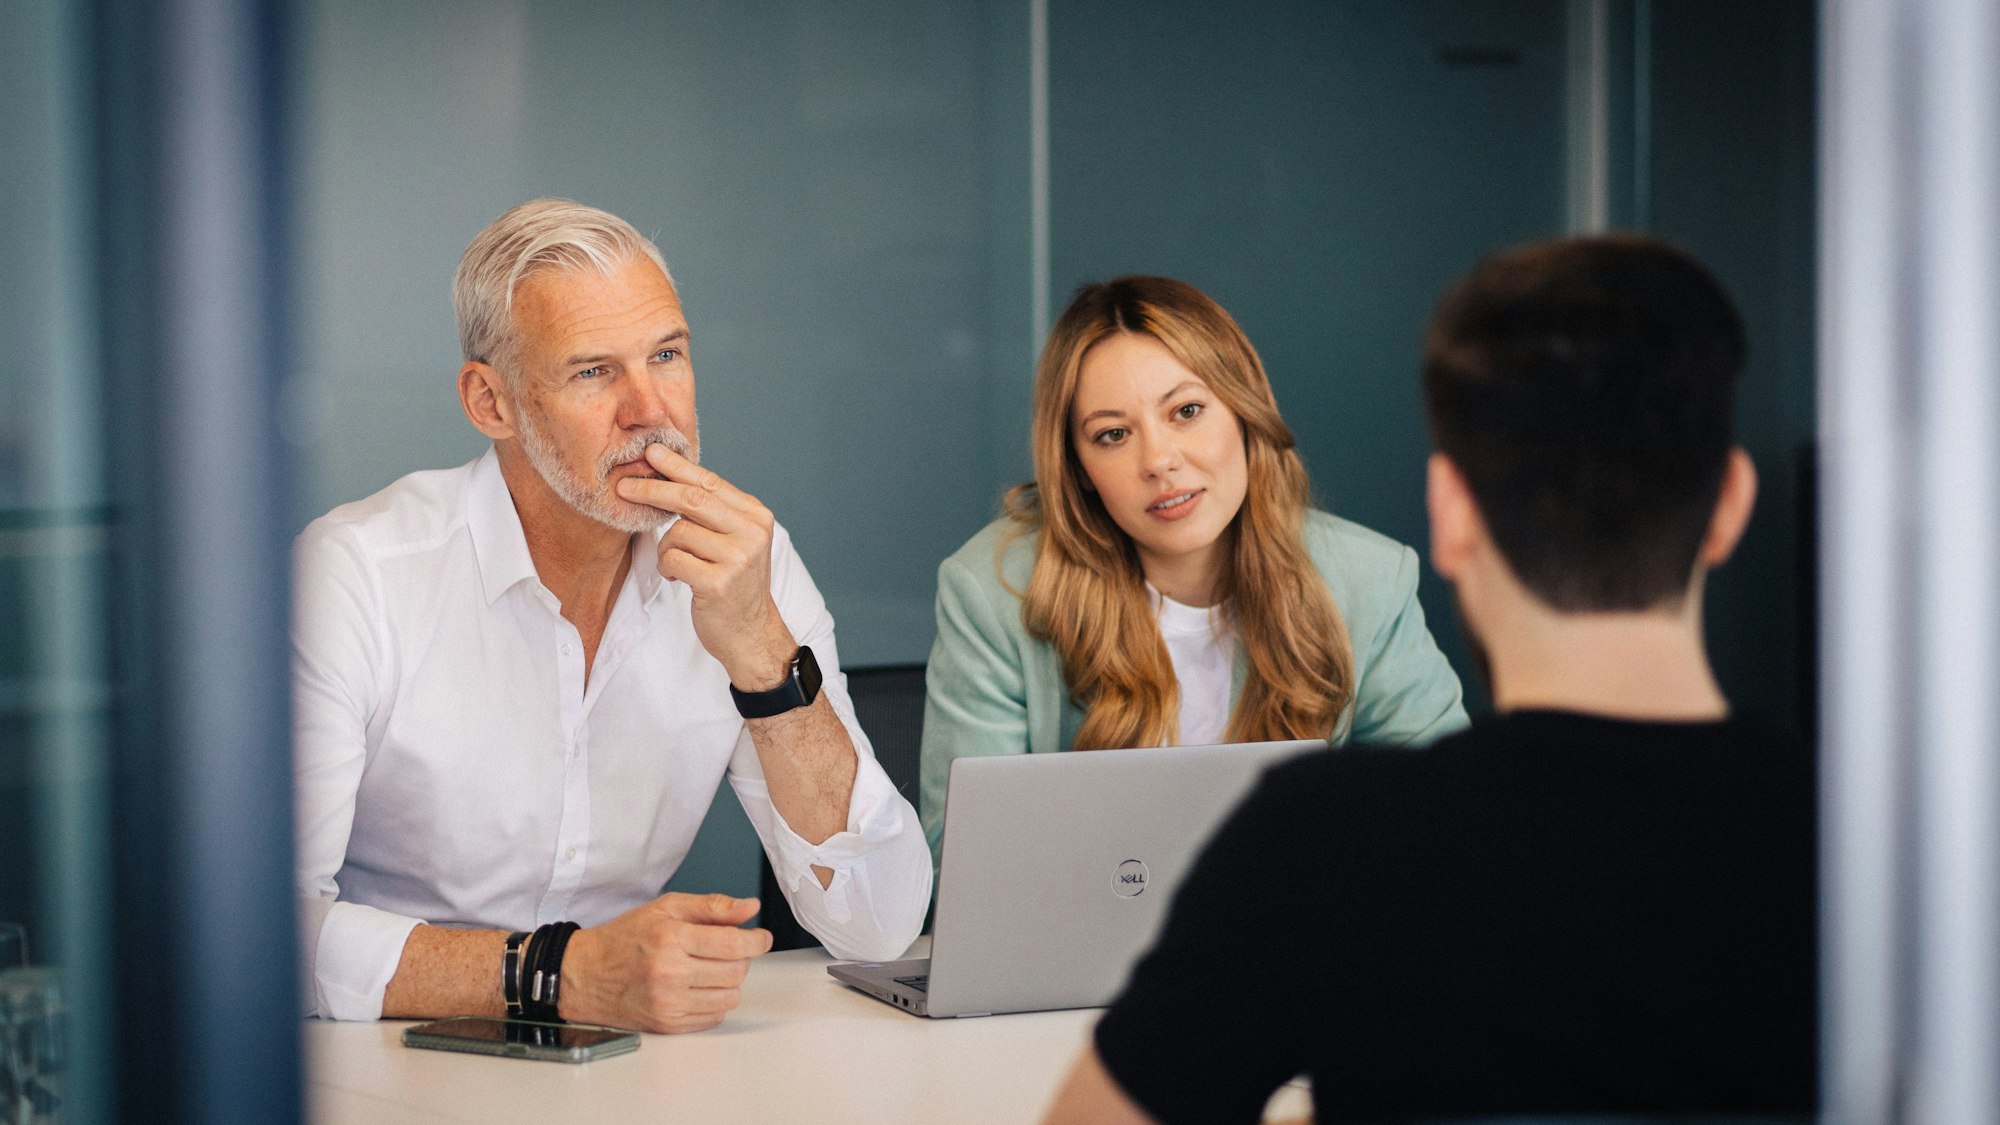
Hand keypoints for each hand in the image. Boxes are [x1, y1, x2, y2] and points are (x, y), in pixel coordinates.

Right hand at [559, 892, 773, 1032]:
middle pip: (736, 971)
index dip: (757, 940)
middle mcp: (670, 973)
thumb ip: (712, 906)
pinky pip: (714, 1017)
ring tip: (709, 969)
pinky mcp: (667, 1025)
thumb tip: (750, 908)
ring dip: (729, 982)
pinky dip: (714, 1002)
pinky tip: (698, 987)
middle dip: (741, 959)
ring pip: (730, 997)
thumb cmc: (625, 938)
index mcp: (671, 938)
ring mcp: (668, 1003)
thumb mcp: (666, 908)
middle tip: (727, 950)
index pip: (734, 943)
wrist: (585, 974)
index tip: (762, 937)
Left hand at [616, 444, 794, 686]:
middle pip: (692, 499)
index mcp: (756, 516)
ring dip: (666, 548)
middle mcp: (752, 533)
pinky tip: (678, 578)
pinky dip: (667, 568)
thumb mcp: (734, 540)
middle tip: (624, 487)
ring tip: (678, 564)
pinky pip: (673, 560)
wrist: (751, 632)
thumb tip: (668, 473)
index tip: (651, 452)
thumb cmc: (734, 583)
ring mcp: (738, 559)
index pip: (710, 482)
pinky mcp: (719, 584)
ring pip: (678, 533)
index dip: (677, 466)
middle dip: (653, 491)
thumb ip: (713, 511)